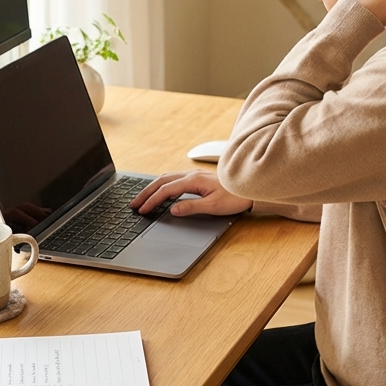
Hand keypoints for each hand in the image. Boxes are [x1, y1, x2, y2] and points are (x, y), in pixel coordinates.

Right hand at [130, 170, 251, 216]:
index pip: (166, 191)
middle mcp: (192, 175)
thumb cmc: (235, 197)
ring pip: (167, 178)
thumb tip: (172, 209)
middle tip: (134, 204)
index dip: (152, 201)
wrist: (252, 187)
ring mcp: (195, 175)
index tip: (142, 210)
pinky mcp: (199, 177)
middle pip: (162, 181)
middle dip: (146, 192)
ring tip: (143, 197)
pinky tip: (162, 191)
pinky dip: (163, 184)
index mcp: (194, 181)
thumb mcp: (213, 207)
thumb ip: (191, 207)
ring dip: (153, 187)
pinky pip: (175, 178)